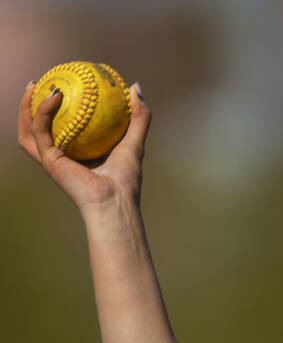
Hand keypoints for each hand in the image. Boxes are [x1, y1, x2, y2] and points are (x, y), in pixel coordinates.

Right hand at [17, 79, 151, 211]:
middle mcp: (63, 157)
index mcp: (79, 155)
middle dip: (32, 105)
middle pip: (38, 128)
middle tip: (38, 83)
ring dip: (26, 107)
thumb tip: (134, 86)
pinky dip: (42, 112)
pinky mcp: (49, 161)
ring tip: (32, 86)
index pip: (64, 128)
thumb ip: (138, 117)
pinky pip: (40, 131)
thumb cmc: (127, 179)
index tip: (62, 86)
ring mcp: (53, 160)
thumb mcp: (135, 141)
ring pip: (29, 129)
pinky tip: (54, 96)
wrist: (115, 201)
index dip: (59, 108)